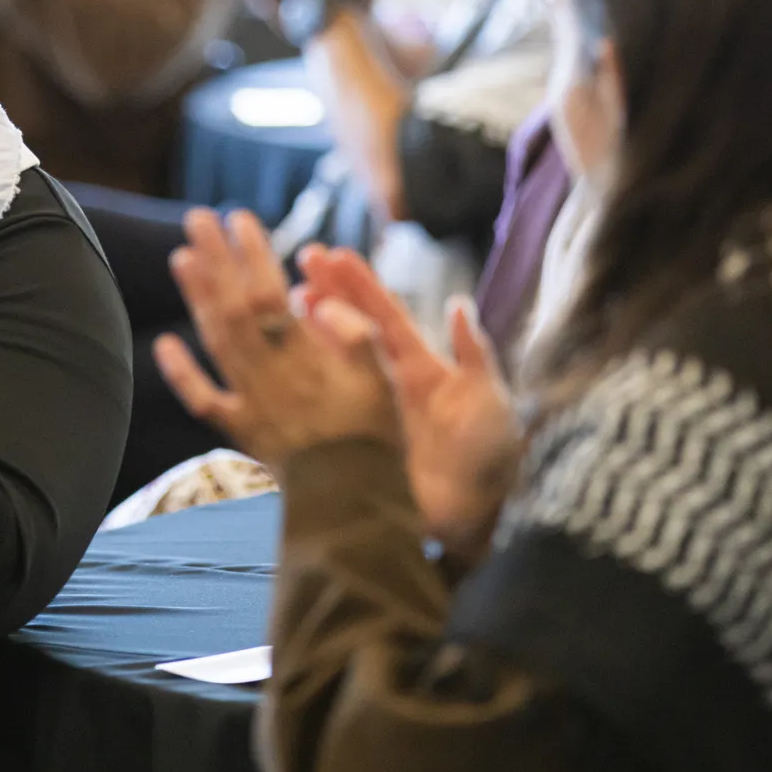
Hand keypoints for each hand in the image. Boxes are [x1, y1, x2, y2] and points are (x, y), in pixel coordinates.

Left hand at [153, 210, 399, 466]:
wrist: (355, 504)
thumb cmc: (378, 440)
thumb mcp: (385, 382)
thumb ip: (357, 336)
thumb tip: (317, 301)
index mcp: (307, 357)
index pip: (269, 294)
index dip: (251, 254)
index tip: (240, 218)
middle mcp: (271, 374)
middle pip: (233, 307)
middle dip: (214, 260)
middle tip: (197, 218)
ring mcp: (250, 402)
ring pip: (215, 342)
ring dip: (196, 298)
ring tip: (182, 257)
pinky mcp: (242, 430)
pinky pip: (204, 400)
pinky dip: (181, 372)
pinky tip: (165, 344)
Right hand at [298, 246, 520, 561]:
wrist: (481, 518)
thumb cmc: (492, 458)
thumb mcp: (490, 399)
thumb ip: (473, 353)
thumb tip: (459, 305)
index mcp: (420, 369)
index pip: (385, 316)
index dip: (359, 284)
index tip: (333, 253)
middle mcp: (388, 385)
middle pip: (351, 330)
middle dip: (326, 294)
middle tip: (299, 261)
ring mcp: (369, 413)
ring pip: (332, 364)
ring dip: (308, 332)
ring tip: (283, 301)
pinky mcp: (356, 444)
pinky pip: (324, 410)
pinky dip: (300, 387)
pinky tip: (278, 365)